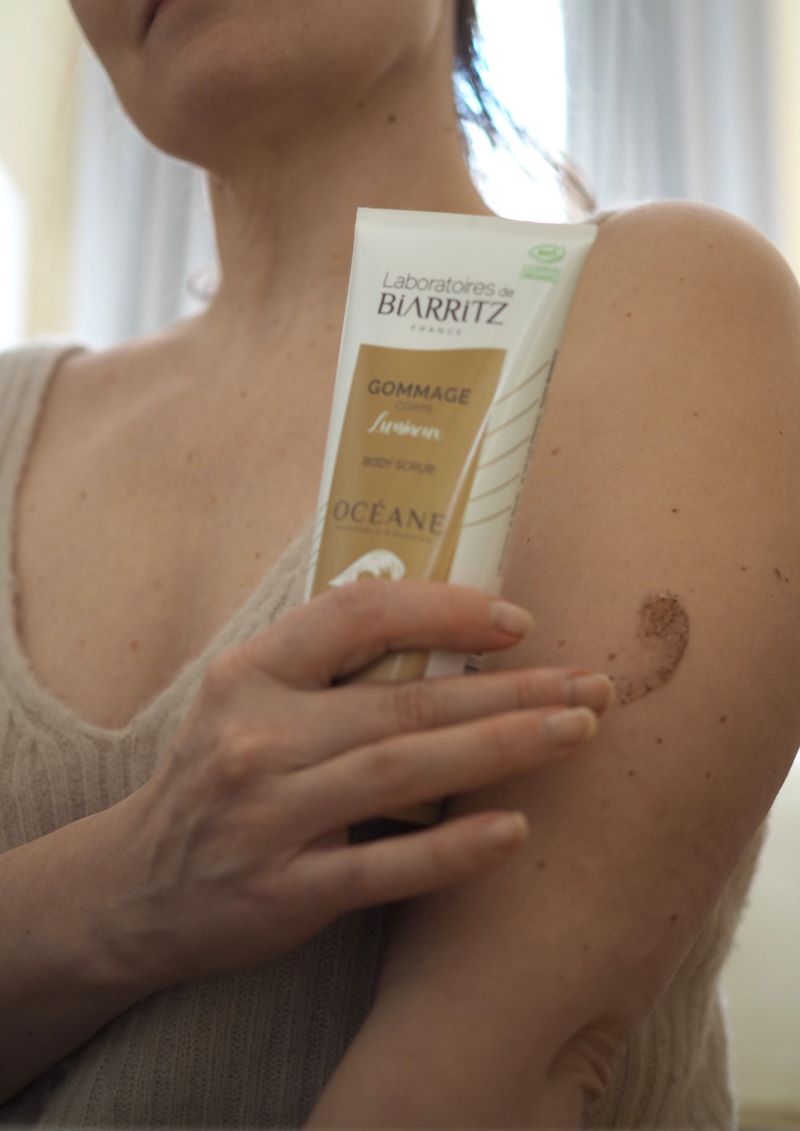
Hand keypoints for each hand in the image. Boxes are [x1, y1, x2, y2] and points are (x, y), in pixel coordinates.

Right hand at [109, 578, 610, 990]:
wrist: (136, 887)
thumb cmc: (217, 776)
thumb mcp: (246, 700)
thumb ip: (326, 666)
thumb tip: (446, 627)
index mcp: (251, 673)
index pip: (356, 615)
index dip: (443, 610)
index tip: (516, 621)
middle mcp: (258, 737)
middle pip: (404, 700)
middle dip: (510, 688)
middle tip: (588, 684)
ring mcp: (270, 815)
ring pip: (404, 769)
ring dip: (502, 747)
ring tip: (576, 731)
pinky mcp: (284, 891)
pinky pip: (384, 867)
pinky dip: (453, 849)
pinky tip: (515, 831)